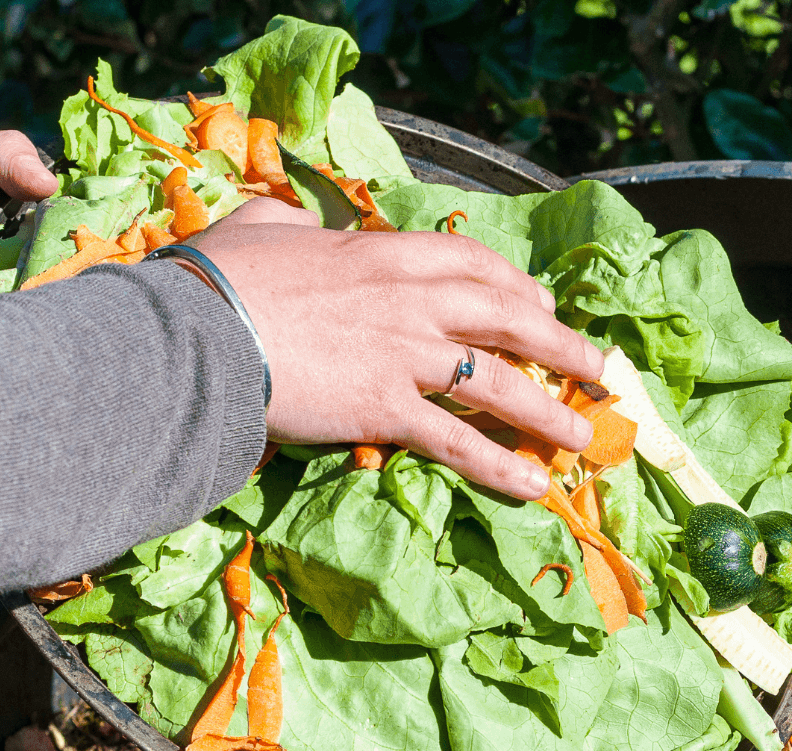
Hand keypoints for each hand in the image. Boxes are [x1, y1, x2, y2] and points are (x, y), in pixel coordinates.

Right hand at [187, 197, 603, 500]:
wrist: (195, 334)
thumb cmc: (216, 280)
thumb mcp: (261, 229)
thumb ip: (291, 224)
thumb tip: (298, 222)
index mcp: (383, 253)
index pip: (470, 262)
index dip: (514, 285)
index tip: (541, 304)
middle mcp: (409, 301)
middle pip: (506, 318)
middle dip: (559, 344)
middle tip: (596, 366)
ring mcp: (404, 356)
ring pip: (497, 382)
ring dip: (548, 410)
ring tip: (582, 435)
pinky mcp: (386, 410)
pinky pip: (458, 441)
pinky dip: (500, 465)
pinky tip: (534, 487)